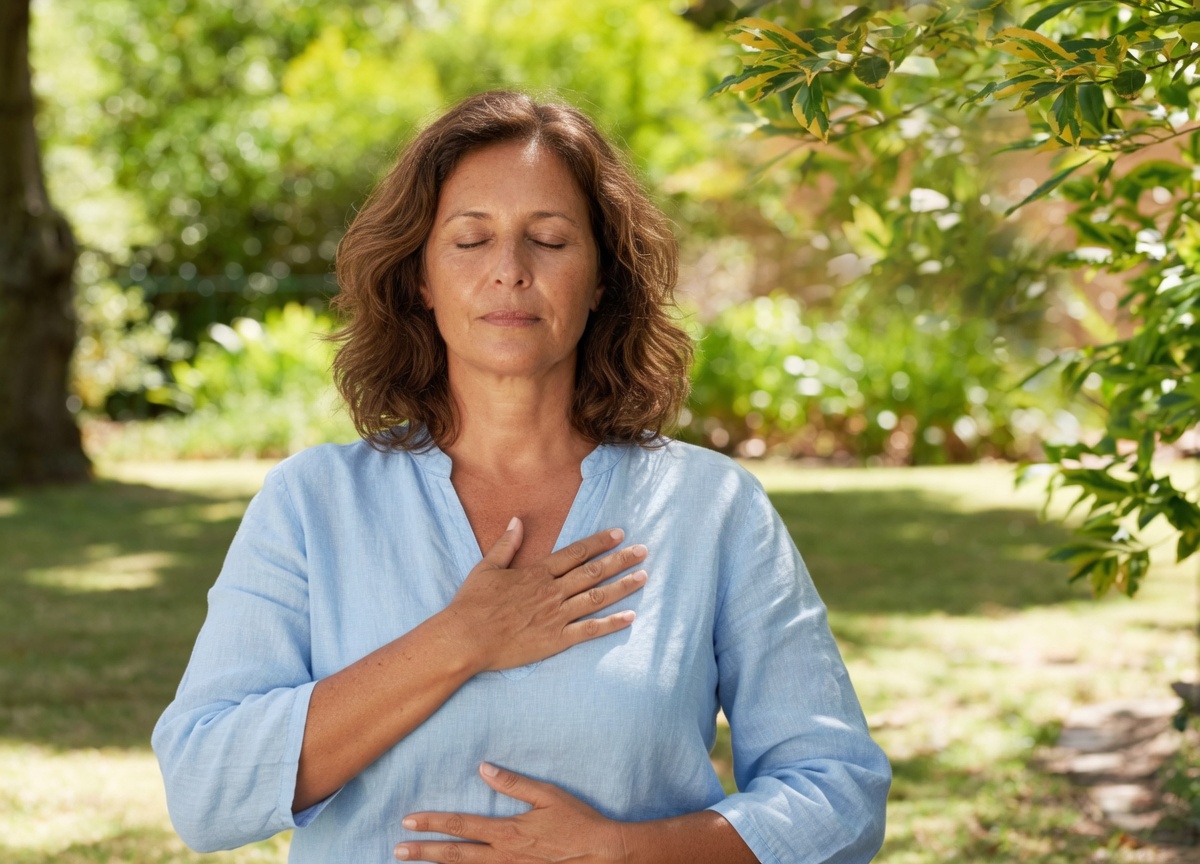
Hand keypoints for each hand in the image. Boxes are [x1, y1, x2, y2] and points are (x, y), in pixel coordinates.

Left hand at [395, 763, 627, 862]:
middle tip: (397, 850)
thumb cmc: (578, 822)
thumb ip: (514, 783)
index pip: (461, 825)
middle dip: (423, 852)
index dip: (433, 823)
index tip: (409, 821)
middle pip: (455, 855)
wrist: (602, 856)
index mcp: (508, 832)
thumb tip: (484, 768)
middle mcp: (503, 856)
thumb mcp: (548, 796)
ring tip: (414, 862)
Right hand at [443, 519, 647, 673]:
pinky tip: (630, 617)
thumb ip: (506, 544)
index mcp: (537, 573)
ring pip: (596, 597)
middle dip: (621, 560)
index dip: (600, 542)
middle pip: (593, 571)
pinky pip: (590, 630)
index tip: (619, 534)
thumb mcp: (486, 567)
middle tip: (644, 551)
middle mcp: (552, 591)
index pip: (576, 553)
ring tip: (643, 577)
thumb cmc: (472, 604)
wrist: (465, 638)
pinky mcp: (556, 640)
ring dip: (622, 587)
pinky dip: (611, 623)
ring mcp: (556, 616)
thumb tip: (517, 520)